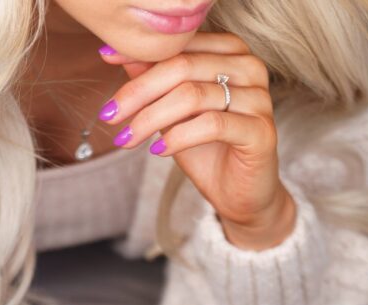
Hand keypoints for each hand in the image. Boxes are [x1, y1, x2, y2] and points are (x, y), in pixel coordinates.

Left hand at [98, 33, 296, 249]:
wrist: (240, 196)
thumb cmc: (208, 151)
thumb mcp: (173, 113)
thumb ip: (154, 80)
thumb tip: (117, 54)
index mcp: (231, 51)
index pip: (180, 45)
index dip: (140, 54)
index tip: (106, 62)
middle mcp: (250, 67)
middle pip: (183, 67)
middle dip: (139, 92)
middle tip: (109, 114)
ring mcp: (259, 98)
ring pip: (193, 96)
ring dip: (151, 119)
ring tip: (128, 139)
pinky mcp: (261, 131)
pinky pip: (211, 125)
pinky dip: (178, 137)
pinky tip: (158, 150)